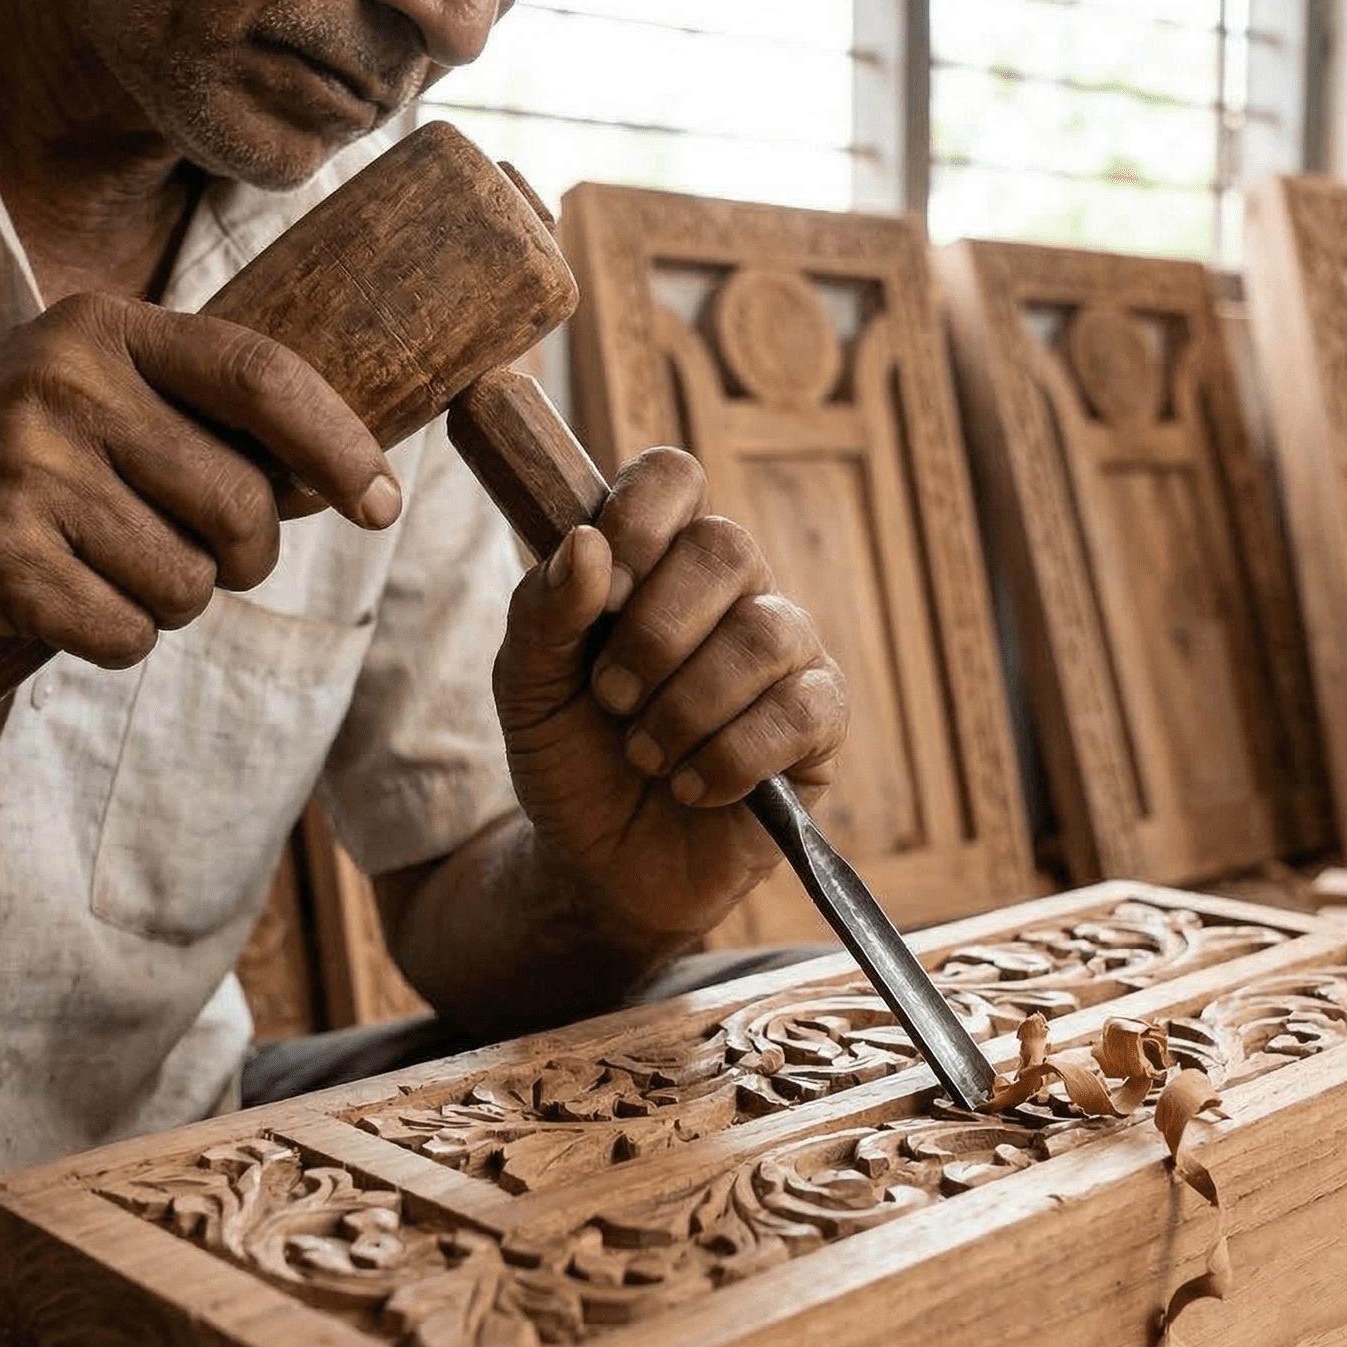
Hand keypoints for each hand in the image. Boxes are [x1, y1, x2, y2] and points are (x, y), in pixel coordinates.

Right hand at [0, 293, 399, 664]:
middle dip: (241, 560)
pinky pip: (127, 633)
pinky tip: (59, 603)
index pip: (264, 376)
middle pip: (242, 505)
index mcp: (104, 330)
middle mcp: (69, 386)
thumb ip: (196, 419)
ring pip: (190, 583)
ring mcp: (30, 473)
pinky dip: (112, 639)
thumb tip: (340, 477)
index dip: (341, 446)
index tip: (382, 501)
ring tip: (97, 568)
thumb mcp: (83, 394)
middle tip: (195, 559)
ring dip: (166, 602)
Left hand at [492, 446, 848, 948]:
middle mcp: (732, 593)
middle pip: (728, 547)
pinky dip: (731, 757)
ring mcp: (786, 654)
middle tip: (612, 698)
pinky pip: (800, 713)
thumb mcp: (526, 690)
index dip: (640, 518)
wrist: (600, 867)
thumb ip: (542, 613)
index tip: (601, 590)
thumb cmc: (570, 761)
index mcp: (658, 562)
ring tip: (647, 756)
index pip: (675, 479)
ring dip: (687, 706)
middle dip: (655, 632)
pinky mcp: (821, 725)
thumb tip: (584, 544)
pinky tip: (694, 787)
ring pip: (765, 636)